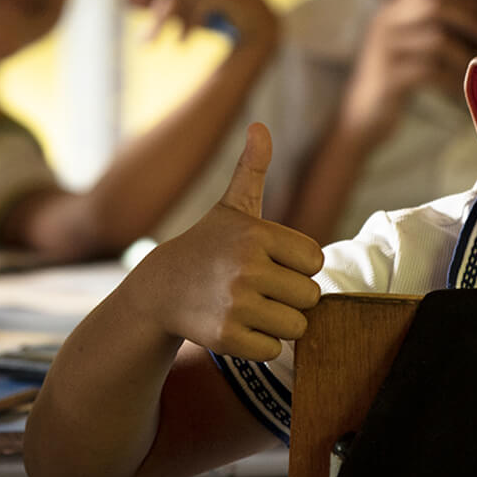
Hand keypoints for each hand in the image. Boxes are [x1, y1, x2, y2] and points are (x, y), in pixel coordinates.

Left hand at [108, 0, 278, 48]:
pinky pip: (195, 9)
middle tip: (119, 0)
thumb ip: (158, 2)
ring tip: (147, 44)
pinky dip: (187, 27)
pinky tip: (181, 43)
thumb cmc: (219, 12)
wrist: (258, 24)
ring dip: (163, 23)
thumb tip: (125, 0)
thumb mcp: (184, 8)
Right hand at [135, 124, 322, 360]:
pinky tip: (238, 326)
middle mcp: (247, 267)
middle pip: (309, 297)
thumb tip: (259, 126)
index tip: (269, 263)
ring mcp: (236, 304)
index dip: (297, 266)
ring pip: (296, 327)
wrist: (160, 289)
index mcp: (257, 234)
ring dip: (278, 322)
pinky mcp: (227, 337)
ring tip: (249, 307)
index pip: (316, 262)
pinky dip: (260, 344)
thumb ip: (251, 168)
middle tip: (258, 289)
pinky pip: (274, 350)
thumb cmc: (206, 246)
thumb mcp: (230, 207)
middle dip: (290, 297)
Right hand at [341, 0, 476, 141]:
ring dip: (465, 54)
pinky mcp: (387, 77)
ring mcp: (383, 47)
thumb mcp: (412, 42)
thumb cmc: (399, 78)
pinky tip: (461, 89)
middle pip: (434, 0)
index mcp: (391, 7)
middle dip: (468, 18)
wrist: (362, 117)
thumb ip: (436, 20)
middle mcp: (384, 20)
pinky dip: (452, 79)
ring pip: (436, 38)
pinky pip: (430, 71)